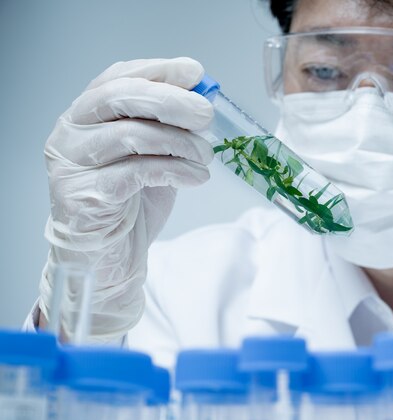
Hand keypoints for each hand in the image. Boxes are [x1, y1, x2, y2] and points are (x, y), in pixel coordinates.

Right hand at [39, 57, 213, 342]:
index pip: (117, 78)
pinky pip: (139, 172)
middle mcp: (70, 135)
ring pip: (131, 134)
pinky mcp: (86, 196)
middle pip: (120, 98)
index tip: (195, 73)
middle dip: (172, 101)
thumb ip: (166, 128)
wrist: (108, 259)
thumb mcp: (152, 157)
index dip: (158, 71)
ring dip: (180, 142)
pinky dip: (177, 169)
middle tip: (206, 115)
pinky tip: (197, 177)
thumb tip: (201, 99)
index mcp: (85, 118)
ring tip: (206, 155)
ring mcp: (73, 166)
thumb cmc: (130, 206)